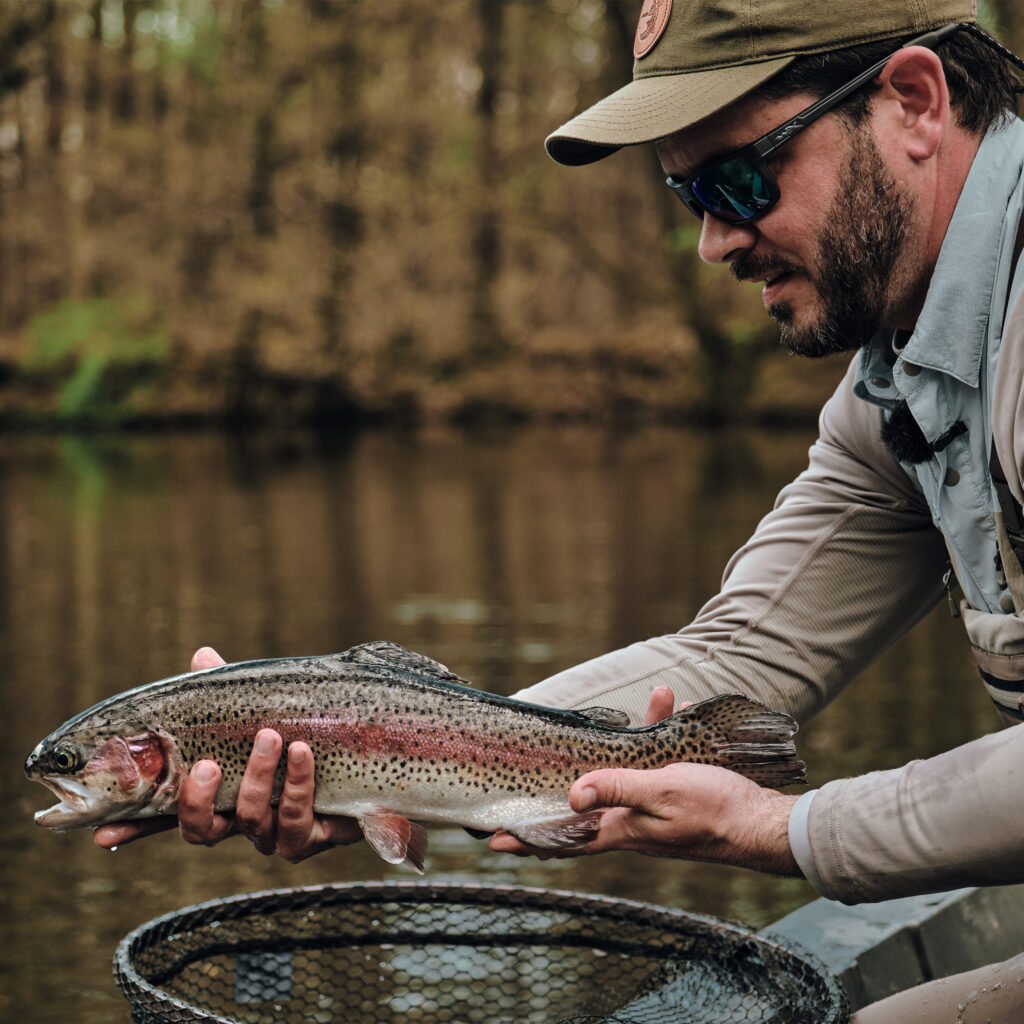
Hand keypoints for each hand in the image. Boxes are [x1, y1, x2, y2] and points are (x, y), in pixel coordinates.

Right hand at [94, 647, 362, 861]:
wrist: (373, 758)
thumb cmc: (307, 730)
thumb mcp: (265, 706)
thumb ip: (230, 689)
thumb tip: (202, 656)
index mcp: (220, 792)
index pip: (167, 815)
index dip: (134, 829)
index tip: (102, 835)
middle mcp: (241, 820)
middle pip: (201, 830)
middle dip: (198, 800)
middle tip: (207, 764)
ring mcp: (274, 833)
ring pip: (250, 822)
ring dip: (258, 779)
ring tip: (272, 738)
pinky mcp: (312, 838)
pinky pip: (296, 821)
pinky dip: (298, 786)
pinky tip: (302, 754)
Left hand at [488, 686, 800, 875]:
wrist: (766, 824)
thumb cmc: (713, 812)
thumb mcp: (659, 792)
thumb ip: (615, 789)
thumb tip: (570, 793)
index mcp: (622, 828)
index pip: (564, 839)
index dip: (529, 839)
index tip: (494, 839)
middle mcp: (632, 821)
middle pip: (587, 800)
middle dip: (566, 779)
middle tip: (533, 770)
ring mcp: (654, 808)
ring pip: (625, 770)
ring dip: (625, 740)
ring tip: (650, 701)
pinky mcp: (677, 793)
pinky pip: (658, 760)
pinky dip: (661, 733)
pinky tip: (673, 705)